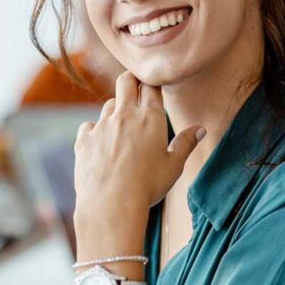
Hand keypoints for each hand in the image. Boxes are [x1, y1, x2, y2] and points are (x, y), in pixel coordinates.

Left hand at [72, 71, 204, 249]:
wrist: (111, 204)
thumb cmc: (147, 186)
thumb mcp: (173, 166)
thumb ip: (186, 144)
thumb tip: (200, 129)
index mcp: (150, 118)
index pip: (151, 86)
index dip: (151, 84)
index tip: (152, 87)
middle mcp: (124, 115)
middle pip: (125, 81)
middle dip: (131, 81)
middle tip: (135, 89)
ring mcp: (102, 126)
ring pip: (109, 105)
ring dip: (116, 111)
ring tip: (123, 128)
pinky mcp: (84, 140)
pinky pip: (89, 126)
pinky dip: (95, 131)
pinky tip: (101, 143)